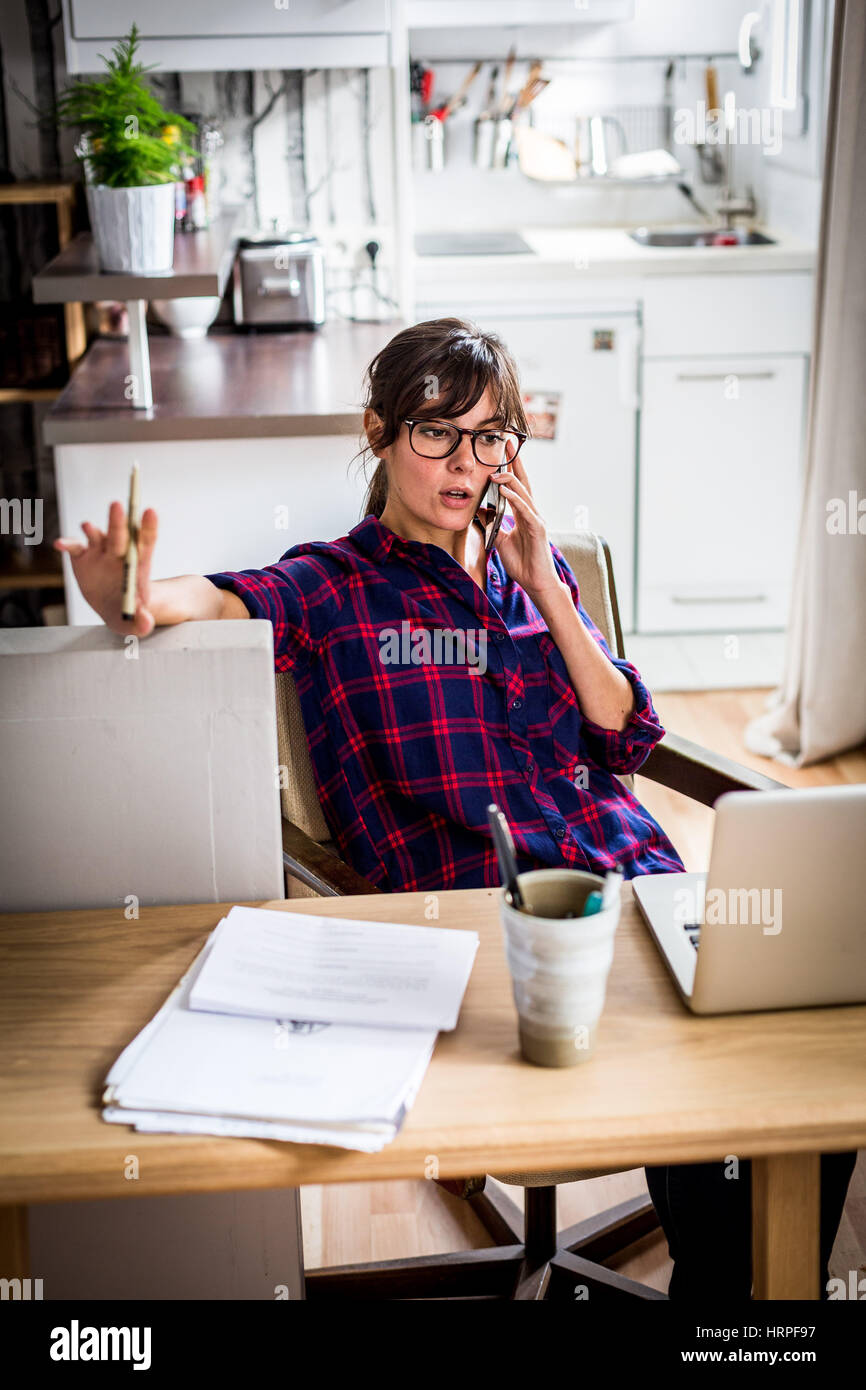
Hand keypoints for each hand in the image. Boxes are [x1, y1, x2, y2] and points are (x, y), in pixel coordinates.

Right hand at [54, 501, 159, 636]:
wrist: (116, 611)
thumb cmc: (130, 613)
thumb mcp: (137, 623)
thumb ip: (142, 622)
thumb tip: (146, 621)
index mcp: (138, 566)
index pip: (145, 542)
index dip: (148, 526)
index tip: (150, 511)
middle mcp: (120, 554)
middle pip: (121, 535)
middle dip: (119, 521)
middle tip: (117, 505)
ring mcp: (101, 553)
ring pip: (97, 536)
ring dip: (92, 530)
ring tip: (88, 526)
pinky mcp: (82, 557)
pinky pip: (74, 548)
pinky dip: (68, 543)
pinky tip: (60, 544)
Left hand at [489, 455, 562, 599]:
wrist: (536, 582)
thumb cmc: (522, 562)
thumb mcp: (501, 539)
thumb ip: (494, 525)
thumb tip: (481, 512)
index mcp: (523, 514)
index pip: (516, 486)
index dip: (510, 468)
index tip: (502, 451)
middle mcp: (531, 513)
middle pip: (523, 482)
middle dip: (515, 462)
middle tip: (507, 443)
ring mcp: (536, 519)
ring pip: (523, 493)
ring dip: (510, 479)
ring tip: (497, 467)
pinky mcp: (537, 529)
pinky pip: (523, 510)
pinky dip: (514, 498)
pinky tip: (503, 489)